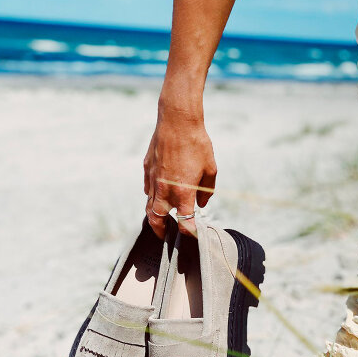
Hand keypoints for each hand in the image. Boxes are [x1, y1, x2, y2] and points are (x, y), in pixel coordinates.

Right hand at [144, 96, 216, 237]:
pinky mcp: (147, 169)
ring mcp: (153, 180)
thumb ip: (206, 191)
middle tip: (165, 236)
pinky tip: (158, 194)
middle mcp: (164, 190)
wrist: (178, 120)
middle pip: (157, 220)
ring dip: (154, 216)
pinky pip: (147, 188)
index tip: (193, 233)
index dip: (190, 231)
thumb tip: (201, 203)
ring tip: (160, 220)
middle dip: (161, 232)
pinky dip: (151, 196)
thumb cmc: (197, 144)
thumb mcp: (211, 169)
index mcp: (183, 193)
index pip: (184, 223)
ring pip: (148, 206)